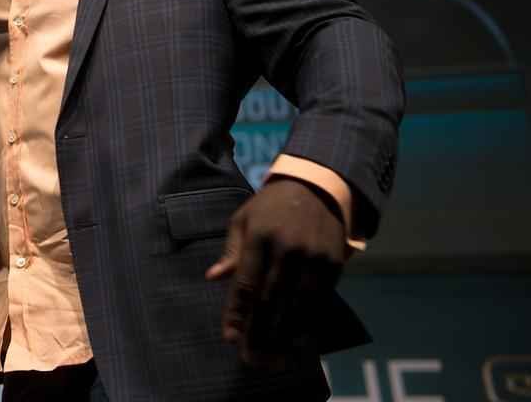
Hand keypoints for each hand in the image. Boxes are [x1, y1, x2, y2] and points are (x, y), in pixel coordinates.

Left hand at [205, 177, 346, 366]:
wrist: (316, 188)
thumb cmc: (270, 207)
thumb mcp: (243, 220)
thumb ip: (231, 252)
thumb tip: (212, 277)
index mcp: (260, 236)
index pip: (246, 282)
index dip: (236, 313)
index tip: (229, 338)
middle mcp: (287, 248)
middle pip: (270, 300)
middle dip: (258, 332)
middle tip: (249, 358)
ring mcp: (313, 257)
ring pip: (297, 306)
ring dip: (283, 336)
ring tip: (272, 358)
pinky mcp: (333, 265)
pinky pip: (319, 301)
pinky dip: (308, 323)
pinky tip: (297, 340)